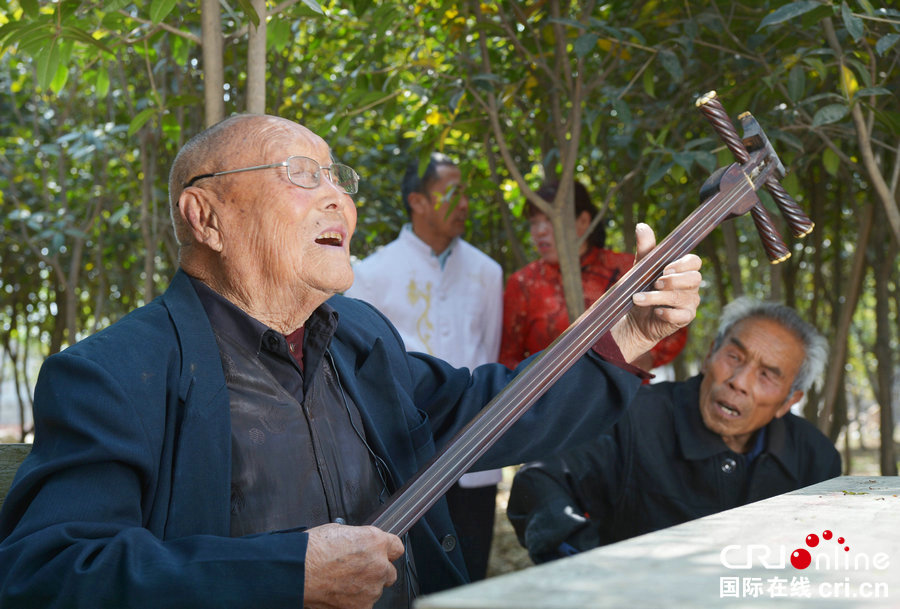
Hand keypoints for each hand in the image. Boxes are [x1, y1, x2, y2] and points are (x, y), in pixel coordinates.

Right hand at [303, 523, 404, 608]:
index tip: (382, 553)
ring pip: (375, 589)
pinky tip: (339, 593)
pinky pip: (364, 603)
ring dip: (364, 586)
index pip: (397, 547)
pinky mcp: (361, 607)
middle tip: (358, 570)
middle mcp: (378, 565)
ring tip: (342, 581)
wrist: (297, 573)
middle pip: (389, 572)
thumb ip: (359, 539)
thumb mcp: (339, 531)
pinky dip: (354, 600)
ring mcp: (371, 589)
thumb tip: (361, 544)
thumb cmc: (312, 551)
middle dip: (377, 571)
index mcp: (375, 542)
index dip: (387, 550)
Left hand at [611, 223, 701, 362]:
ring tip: (639, 298)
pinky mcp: (685, 317)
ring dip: (659, 297)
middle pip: (694, 278)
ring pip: (683, 297)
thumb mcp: (641, 267)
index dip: (682, 264)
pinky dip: (667, 313)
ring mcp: (690, 302)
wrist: (635, 317)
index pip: (695, 261)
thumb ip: (645, 248)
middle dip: (673, 280)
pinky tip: (655, 312)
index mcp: (683, 269)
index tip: (664, 268)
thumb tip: (642, 226)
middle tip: (654, 283)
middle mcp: (690, 285)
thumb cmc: (642, 289)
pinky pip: (683, 315)